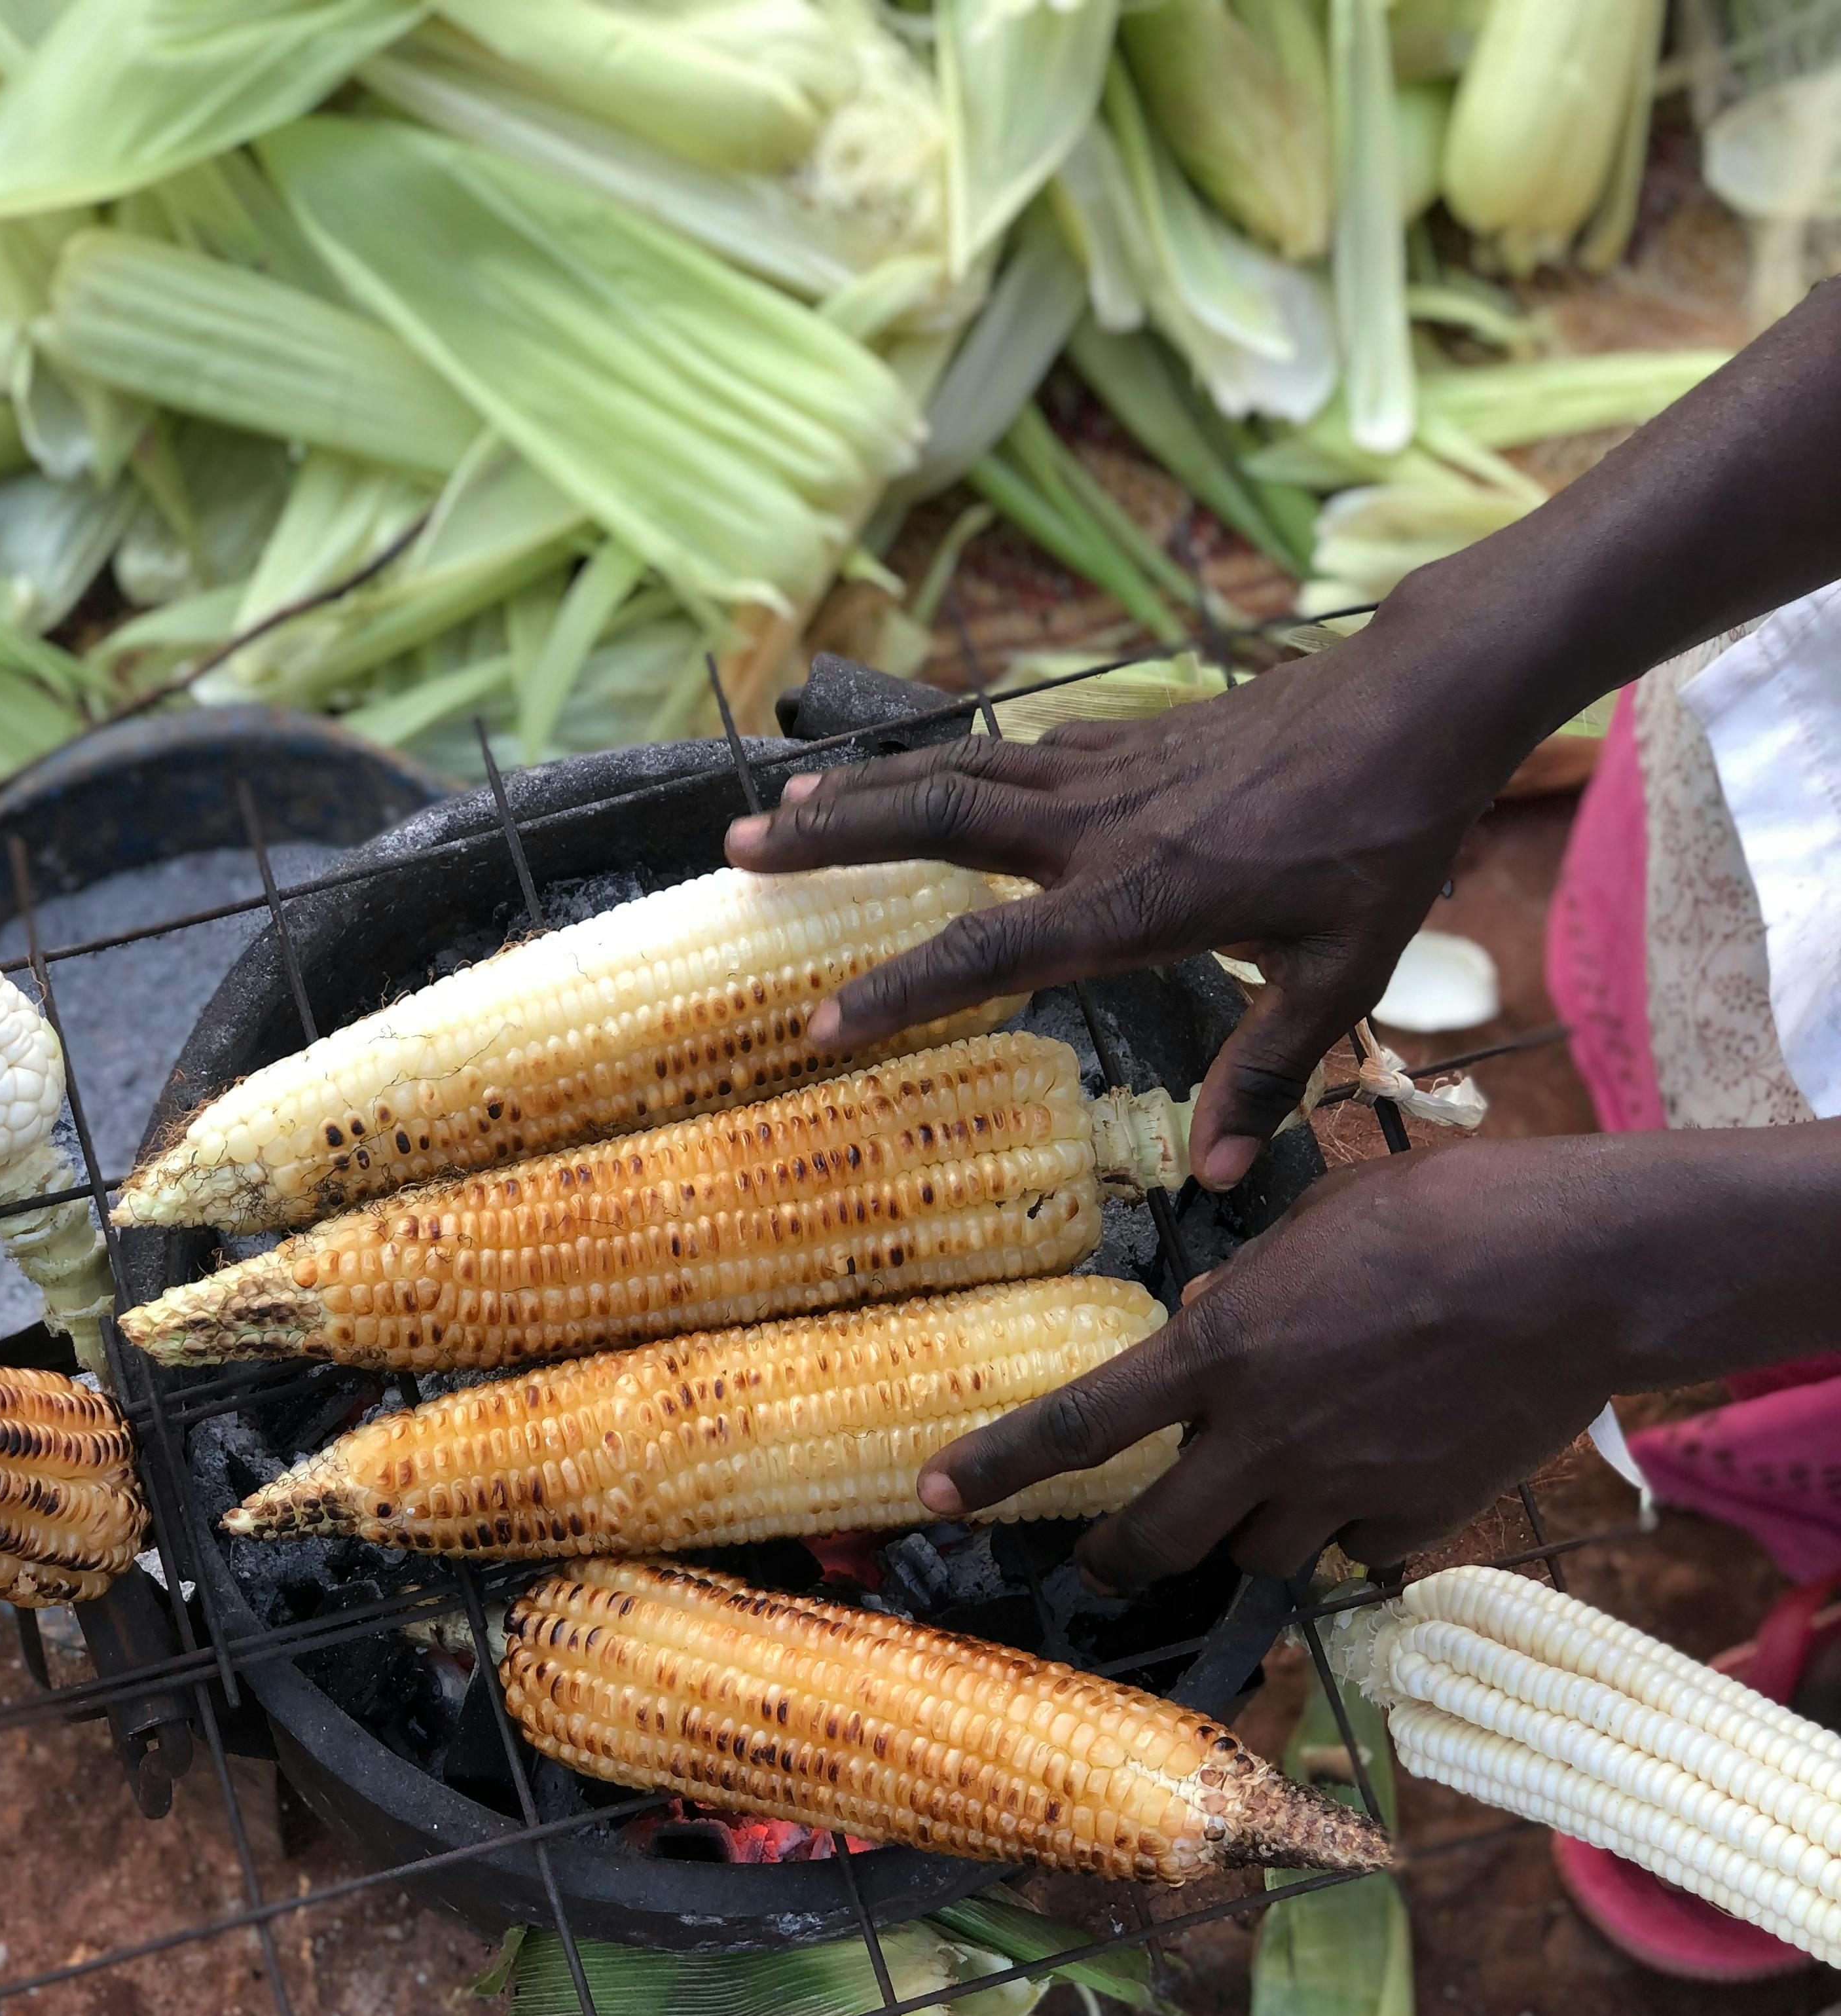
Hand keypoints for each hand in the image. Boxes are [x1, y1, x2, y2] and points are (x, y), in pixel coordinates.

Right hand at [728, 608, 1520, 1188]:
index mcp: (1139, 898)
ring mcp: (1106, 770)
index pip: (990, 949)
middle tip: (735, 847)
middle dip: (830, 836)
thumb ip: (1270, 1070)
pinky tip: (904, 776)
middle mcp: (1100, 826)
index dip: (899, 990)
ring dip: (863, 789)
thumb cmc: (1382, 845)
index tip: (818, 1025)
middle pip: (935, 821)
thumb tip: (1218, 1171)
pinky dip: (939, 763)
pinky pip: (1005, 750)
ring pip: (954, 770)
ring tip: (779, 804)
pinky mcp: (1125, 738)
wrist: (1418, 705)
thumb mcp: (1340, 975)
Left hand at [915, 1142, 1621, 1586]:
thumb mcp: (1315, 1228)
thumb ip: (1248, 1297)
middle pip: (1154, 1540)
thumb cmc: (1446, 1212)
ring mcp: (1340, 1490)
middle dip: (1115, 1561)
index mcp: (1222, 1351)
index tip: (932, 1496)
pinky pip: (1355, 1557)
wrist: (1576, 1268)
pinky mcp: (1414, 1520)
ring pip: (1254, 1561)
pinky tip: (1375, 1489)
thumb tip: (1208, 1328)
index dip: (994, 1468)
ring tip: (1262, 1505)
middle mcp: (1264, 1437)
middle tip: (1101, 1560)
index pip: (1076, 1425)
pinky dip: (1349, 1536)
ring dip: (1243, 1541)